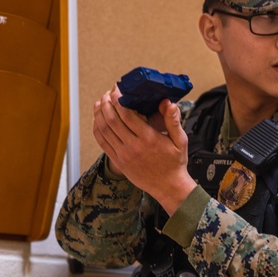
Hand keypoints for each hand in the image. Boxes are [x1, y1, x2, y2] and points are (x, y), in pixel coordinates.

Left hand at [92, 86, 195, 214]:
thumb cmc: (175, 162)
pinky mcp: (119, 162)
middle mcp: (133, 146)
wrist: (168, 186)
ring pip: (104, 131)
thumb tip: (168, 103)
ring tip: (99, 103)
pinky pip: (102, 143)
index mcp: (148, 139)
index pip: (127, 115)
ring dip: (99, 115)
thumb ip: (173, 120)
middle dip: (106, 103)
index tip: (116, 90)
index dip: (118, 99)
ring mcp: (124, 155)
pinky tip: (98, 120)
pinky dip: (97, 129)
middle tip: (107, 93)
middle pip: (112, 120)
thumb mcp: (180, 140)